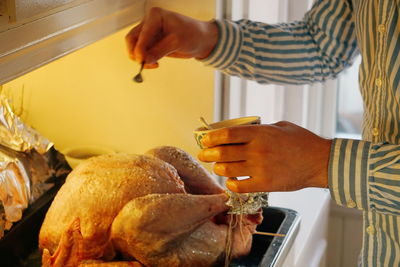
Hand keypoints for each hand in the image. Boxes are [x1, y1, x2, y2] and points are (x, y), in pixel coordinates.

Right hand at [125, 7, 217, 67]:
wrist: (201, 40)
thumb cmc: (193, 34)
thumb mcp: (177, 42)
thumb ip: (160, 51)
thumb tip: (145, 60)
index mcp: (155, 16)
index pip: (141, 33)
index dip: (140, 48)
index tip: (142, 60)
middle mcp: (149, 23)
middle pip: (132, 39)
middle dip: (136, 53)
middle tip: (143, 64)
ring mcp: (149, 33)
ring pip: (135, 47)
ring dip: (141, 58)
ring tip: (154, 64)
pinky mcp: (152, 43)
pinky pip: (143, 53)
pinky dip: (146, 60)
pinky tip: (155, 63)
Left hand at [197, 121, 331, 192]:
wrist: (320, 162)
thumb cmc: (302, 141)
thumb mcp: (280, 126)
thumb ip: (260, 129)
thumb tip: (241, 132)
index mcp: (260, 133)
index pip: (227, 134)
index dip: (211, 137)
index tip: (204, 139)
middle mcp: (257, 150)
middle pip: (222, 153)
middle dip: (208, 154)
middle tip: (203, 155)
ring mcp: (260, 168)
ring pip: (228, 170)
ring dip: (218, 169)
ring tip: (217, 167)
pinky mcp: (265, 184)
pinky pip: (239, 186)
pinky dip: (231, 184)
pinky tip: (231, 181)